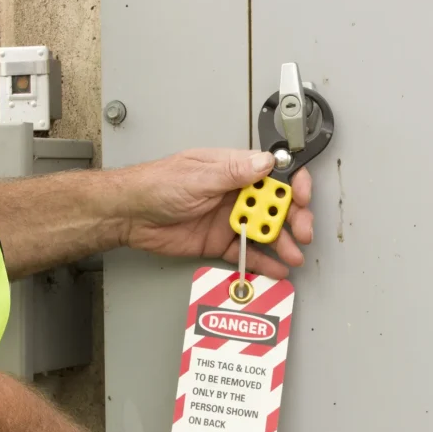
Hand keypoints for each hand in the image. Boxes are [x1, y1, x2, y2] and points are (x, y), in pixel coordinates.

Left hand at [121, 149, 313, 278]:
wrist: (130, 215)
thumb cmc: (156, 185)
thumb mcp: (197, 176)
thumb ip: (233, 173)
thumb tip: (265, 162)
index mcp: (232, 169)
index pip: (274, 173)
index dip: (292, 183)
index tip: (301, 196)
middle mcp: (235, 193)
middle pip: (276, 205)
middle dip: (294, 218)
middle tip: (302, 232)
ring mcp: (229, 218)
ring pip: (265, 230)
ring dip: (282, 243)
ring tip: (292, 255)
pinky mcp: (220, 242)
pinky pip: (247, 253)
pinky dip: (263, 262)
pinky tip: (276, 269)